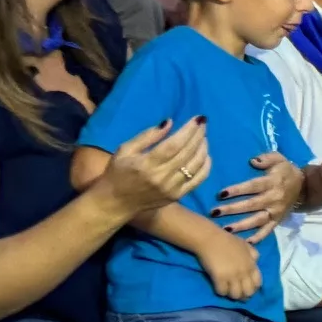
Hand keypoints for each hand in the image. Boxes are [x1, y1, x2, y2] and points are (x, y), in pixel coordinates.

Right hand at [92, 118, 212, 219]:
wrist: (115, 203)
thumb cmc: (117, 173)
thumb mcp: (125, 150)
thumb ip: (147, 136)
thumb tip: (170, 122)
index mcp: (146, 164)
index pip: (174, 145)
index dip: (189, 131)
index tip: (198, 119)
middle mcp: (161, 177)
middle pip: (187, 153)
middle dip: (198, 135)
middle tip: (203, 124)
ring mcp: (172, 188)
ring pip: (196, 165)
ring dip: (203, 148)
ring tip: (203, 137)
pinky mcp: (177, 196)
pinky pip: (198, 179)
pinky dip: (206, 166)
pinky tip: (205, 155)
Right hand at [198, 230, 262, 301]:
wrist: (210, 239)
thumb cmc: (227, 240)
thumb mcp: (245, 245)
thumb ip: (253, 254)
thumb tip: (256, 261)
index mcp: (251, 264)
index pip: (258, 283)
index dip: (253, 288)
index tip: (247, 289)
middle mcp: (244, 272)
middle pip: (248, 292)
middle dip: (243, 295)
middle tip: (237, 293)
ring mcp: (232, 276)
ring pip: (236, 295)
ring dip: (232, 295)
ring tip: (228, 291)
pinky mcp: (219, 278)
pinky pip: (222, 292)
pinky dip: (221, 292)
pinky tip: (219, 287)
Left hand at [214, 151, 298, 241]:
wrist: (304, 186)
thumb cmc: (285, 171)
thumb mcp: (279, 158)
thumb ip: (266, 158)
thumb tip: (253, 161)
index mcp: (273, 182)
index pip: (253, 186)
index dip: (237, 190)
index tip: (221, 193)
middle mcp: (274, 198)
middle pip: (251, 205)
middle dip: (232, 209)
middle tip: (215, 212)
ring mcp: (276, 212)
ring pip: (257, 220)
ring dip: (241, 225)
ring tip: (225, 229)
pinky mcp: (277, 221)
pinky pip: (267, 231)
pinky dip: (257, 237)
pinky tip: (245, 242)